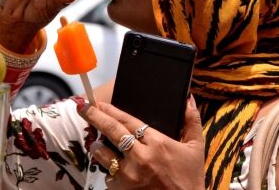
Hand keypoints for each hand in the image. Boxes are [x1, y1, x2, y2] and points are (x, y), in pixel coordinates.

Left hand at [80, 97, 204, 189]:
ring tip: (96, 143)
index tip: (98, 102)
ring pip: (103, 154)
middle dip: (95, 116)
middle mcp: (141, 156)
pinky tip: (113, 170)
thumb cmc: (190, 178)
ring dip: (97, 147)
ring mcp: (129, 175)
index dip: (111, 110)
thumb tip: (188, 99)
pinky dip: (109, 172)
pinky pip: (108, 177)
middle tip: (82, 107)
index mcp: (158, 142)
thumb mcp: (196, 148)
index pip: (128, 120)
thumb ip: (191, 121)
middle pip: (111, 130)